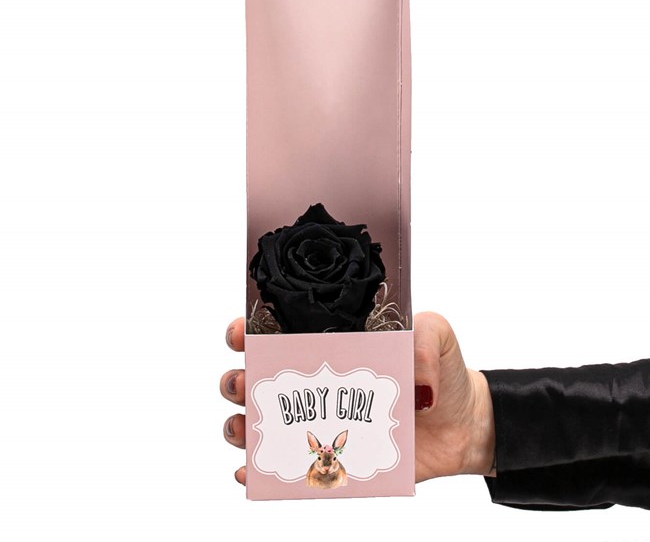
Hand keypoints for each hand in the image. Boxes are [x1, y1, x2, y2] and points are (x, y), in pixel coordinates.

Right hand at [220, 312, 494, 485]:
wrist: (462, 425)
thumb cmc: (441, 372)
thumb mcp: (438, 336)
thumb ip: (427, 333)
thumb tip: (410, 366)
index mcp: (331, 344)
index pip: (277, 334)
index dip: (248, 331)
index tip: (240, 333)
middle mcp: (316, 383)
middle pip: (256, 380)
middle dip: (235, 380)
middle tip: (242, 382)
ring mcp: (320, 424)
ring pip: (261, 424)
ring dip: (239, 426)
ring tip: (245, 428)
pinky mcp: (331, 461)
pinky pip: (284, 470)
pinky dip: (259, 474)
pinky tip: (251, 473)